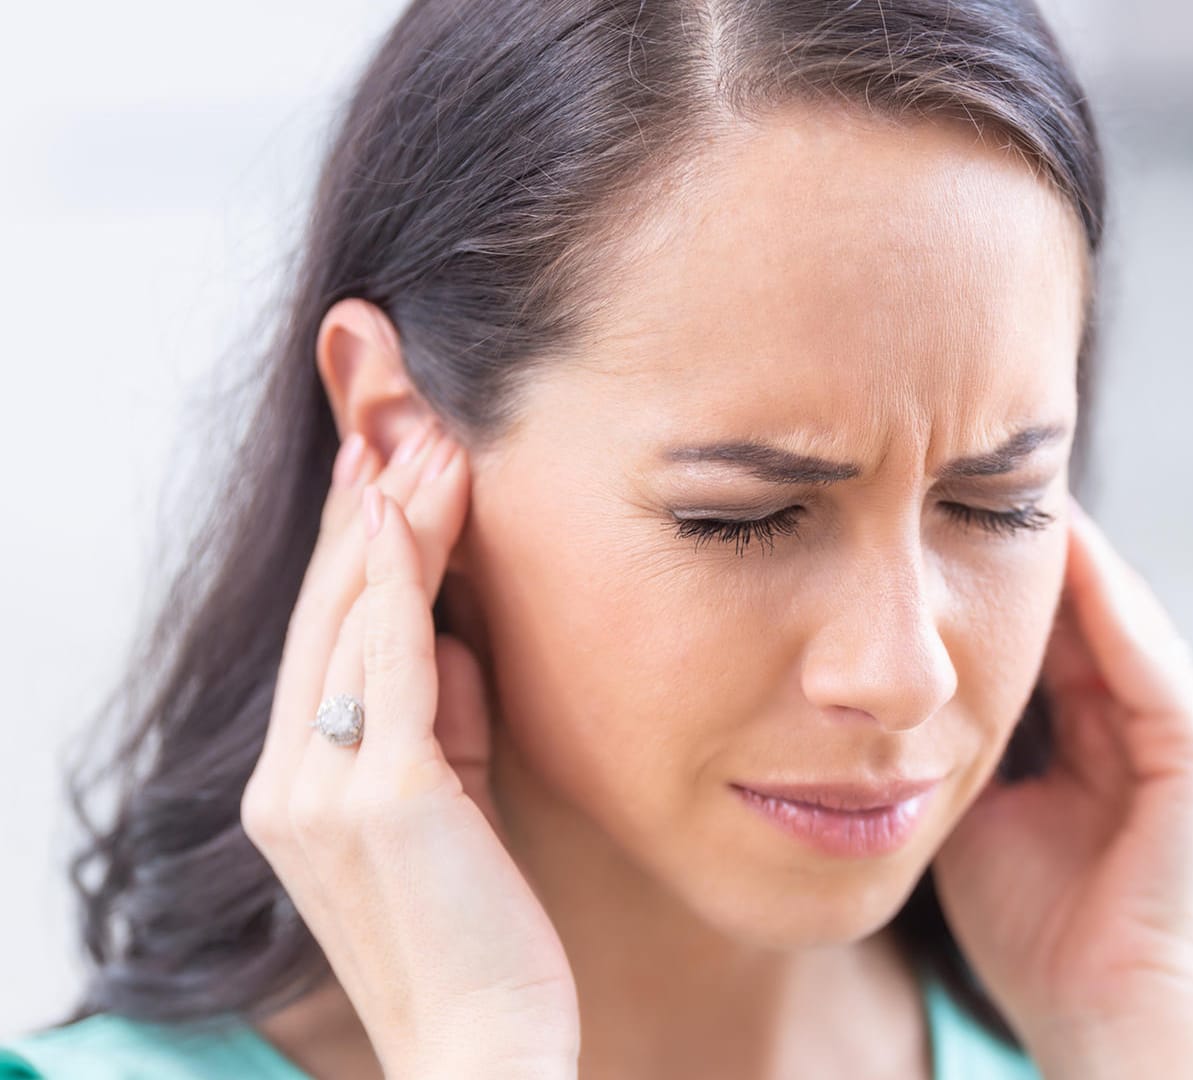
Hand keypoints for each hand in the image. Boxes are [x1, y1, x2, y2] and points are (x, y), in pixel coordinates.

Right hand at [240, 420, 578, 1077]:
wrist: (484, 1049)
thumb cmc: (479, 937)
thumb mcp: (452, 806)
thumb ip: (443, 723)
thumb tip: (462, 637)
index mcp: (297, 789)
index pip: (324, 641)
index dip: (353, 548)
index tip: (383, 466)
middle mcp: (290, 782)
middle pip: (326, 614)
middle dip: (365, 510)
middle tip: (399, 417)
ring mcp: (324, 789)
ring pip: (353, 621)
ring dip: (390, 519)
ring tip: (425, 437)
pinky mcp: (384, 796)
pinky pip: (389, 662)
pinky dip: (398, 577)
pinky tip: (410, 506)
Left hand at [931, 496, 1192, 1078]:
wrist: (1099, 1017)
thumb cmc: (1034, 934)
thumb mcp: (976, 812)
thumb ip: (954, 743)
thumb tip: (891, 686)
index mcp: (1095, 739)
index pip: (1048, 633)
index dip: (996, 575)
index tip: (940, 517)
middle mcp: (1146, 724)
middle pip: (1084, 612)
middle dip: (1030, 548)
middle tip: (973, 472)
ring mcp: (1182, 735)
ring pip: (1120, 618)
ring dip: (1070, 556)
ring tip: (1019, 486)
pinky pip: (1148, 661)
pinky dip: (1107, 604)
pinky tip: (1064, 550)